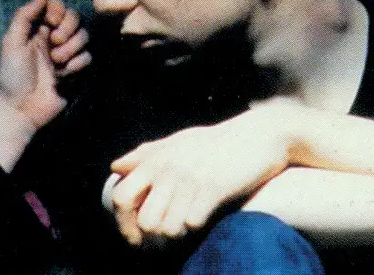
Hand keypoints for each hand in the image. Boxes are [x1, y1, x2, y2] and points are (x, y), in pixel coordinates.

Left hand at [0, 0, 90, 128]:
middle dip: (68, 29)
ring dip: (71, 49)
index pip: (58, 6)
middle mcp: (54, 37)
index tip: (51, 22)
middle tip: (54, 43)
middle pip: (75, 17)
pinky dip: (76, 64)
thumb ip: (25, 16)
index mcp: (38, 29)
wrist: (24, 107)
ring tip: (56, 63)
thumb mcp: (12, 43)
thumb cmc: (14, 76)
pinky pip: (87, 56)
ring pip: (84, 36)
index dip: (59, 10)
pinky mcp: (77, 67)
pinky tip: (63, 75)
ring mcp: (67, 52)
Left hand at [109, 108, 289, 245]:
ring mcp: (189, 178)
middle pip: (143, 220)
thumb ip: (147, 153)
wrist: (257, 135)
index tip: (135, 235)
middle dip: (150, 236)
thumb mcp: (179, 141)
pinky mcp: (212, 188)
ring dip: (175, 233)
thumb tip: (116, 167)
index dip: (123, 222)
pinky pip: (192, 223)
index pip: (121, 196)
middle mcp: (168, 168)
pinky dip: (196, 226)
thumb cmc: (216, 141)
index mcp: (155, 158)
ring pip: (166, 228)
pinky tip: (203, 216)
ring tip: (185, 223)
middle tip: (162, 237)